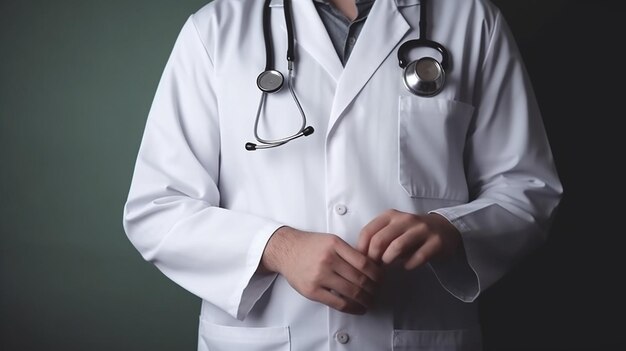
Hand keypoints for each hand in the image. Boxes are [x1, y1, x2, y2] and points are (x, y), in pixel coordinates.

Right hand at [261, 226, 382, 313]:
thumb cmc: (309, 245)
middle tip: (378, 292)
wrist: (285, 250)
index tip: (381, 279)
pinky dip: (352, 308)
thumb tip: (371, 267)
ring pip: (351, 292)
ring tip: (370, 302)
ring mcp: (319, 276)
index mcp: (335, 245)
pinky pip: (338, 303)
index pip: (364, 262)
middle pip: (360, 279)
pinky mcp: (312, 290)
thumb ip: (348, 252)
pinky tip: (358, 308)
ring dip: (366, 300)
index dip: (377, 274)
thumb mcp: (331, 240)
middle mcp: (328, 260)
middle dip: (374, 289)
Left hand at [357, 210, 461, 269]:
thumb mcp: (392, 229)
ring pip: (397, 246)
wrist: (443, 228)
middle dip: (374, 257)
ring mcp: (422, 230)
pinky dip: (409, 264)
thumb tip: (360, 256)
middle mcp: (406, 220)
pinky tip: (407, 265)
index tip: (363, 260)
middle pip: (380, 240)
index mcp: (390, 215)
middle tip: (375, 266)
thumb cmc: (411, 232)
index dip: (362, 249)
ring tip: (389, 265)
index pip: (367, 232)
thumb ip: (377, 238)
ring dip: (389, 260)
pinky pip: (418, 257)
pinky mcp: (436, 242)